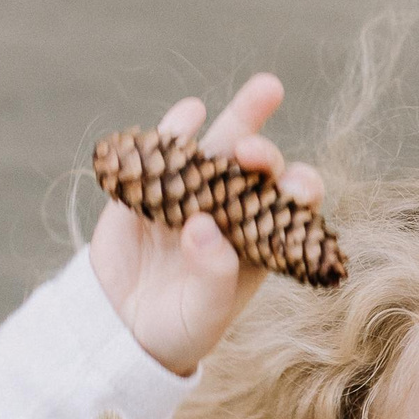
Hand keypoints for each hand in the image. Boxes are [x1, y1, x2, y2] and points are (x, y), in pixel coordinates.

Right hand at [88, 73, 323, 375]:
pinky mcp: (147, 188)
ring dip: (242, 117)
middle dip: (262, 152)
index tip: (293, 186)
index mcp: (259, 240)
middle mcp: (231, 209)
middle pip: (257, 169)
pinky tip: (190, 111)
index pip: (290, 206)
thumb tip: (203, 224)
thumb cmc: (178, 329)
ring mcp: (190, 194)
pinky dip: (174, 130)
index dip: (298, 189)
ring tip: (268, 89)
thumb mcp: (201, 316)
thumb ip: (211, 277)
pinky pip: (162, 153)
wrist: (120, 328)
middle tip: (250, 150)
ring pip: (218, 148)